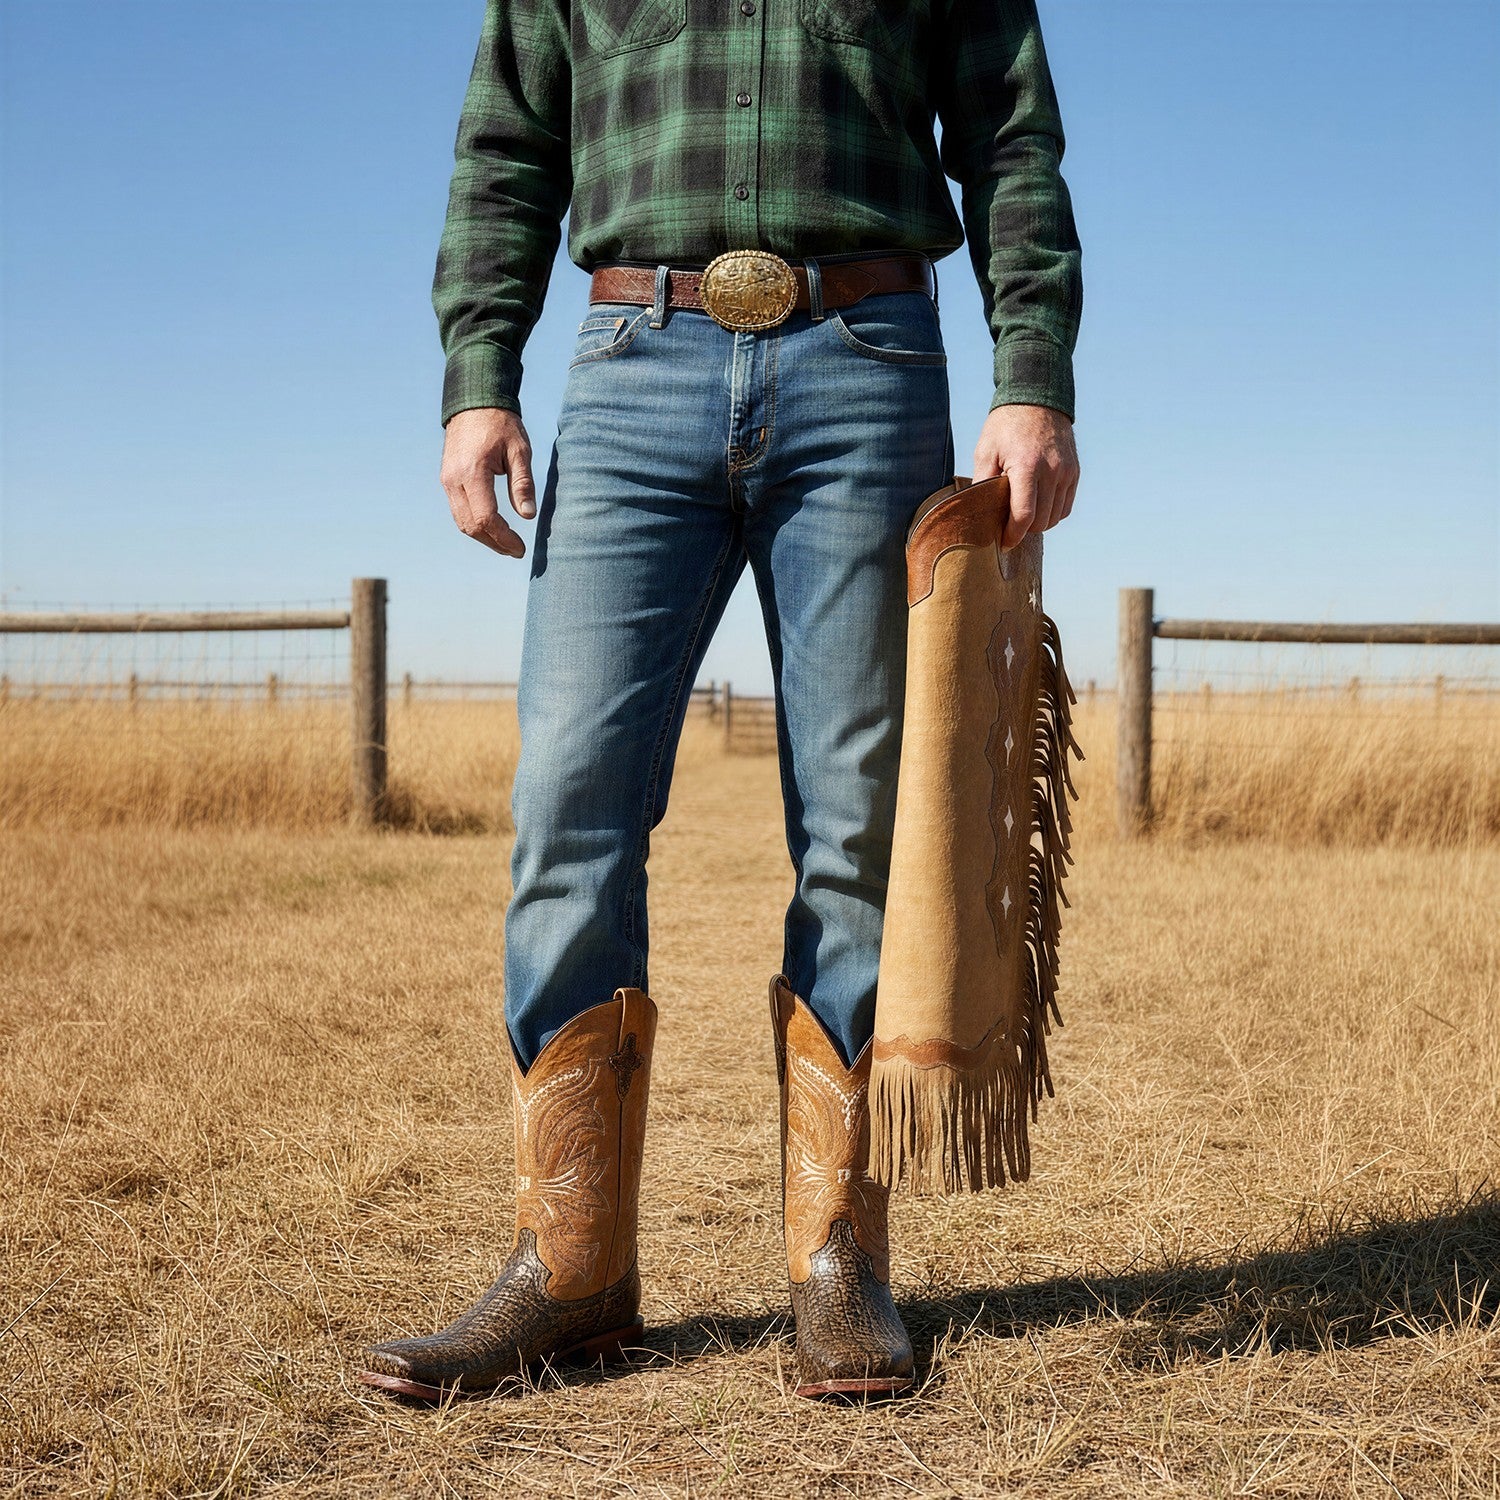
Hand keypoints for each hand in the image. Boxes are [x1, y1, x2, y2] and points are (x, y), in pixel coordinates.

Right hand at [440, 407, 536, 558]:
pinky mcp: (447, 480)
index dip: (503, 538)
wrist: (473, 403)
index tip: (520, 549)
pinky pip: (458, 511)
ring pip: (462, 522)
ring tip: (506, 544)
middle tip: (516, 551)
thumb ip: (523, 483)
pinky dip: (475, 525)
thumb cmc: (501, 424)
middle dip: (494, 543)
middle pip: (471, 526)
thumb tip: (528, 515)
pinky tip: (493, 529)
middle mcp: (454, 480)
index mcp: (473, 472)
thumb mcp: (519, 451)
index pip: (486, 518)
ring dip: (483, 538)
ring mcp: (447, 481)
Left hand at [972, 404, 1079, 549]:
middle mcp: (1052, 471)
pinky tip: (1038, 506)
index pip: (1024, 516)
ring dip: (1038, 523)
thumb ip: (982, 483)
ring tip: (1022, 515)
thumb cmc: (1006, 425)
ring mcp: (1067, 472)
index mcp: (1027, 466)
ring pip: (1055, 517)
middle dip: (1023, 530)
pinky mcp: (1075, 471)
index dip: (1012, 535)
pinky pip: (1066, 506)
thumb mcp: (985, 451)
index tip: (1002, 543)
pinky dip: (1052, 513)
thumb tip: (977, 513)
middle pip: (1041, 522)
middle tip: (1007, 525)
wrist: (1037, 398)